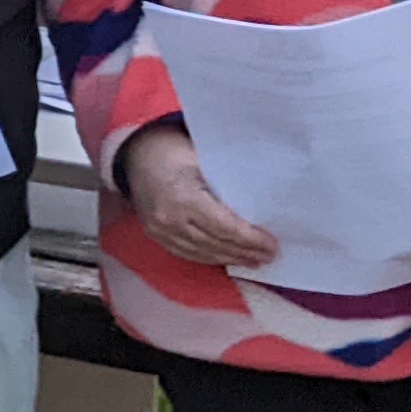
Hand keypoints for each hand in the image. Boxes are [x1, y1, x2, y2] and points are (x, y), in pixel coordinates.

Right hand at [121, 122, 282, 270]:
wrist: (137, 156)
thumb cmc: (175, 152)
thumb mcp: (204, 160)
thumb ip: (227, 185)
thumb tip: (261, 207)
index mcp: (183, 198)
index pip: (224, 227)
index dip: (250, 239)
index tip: (272, 244)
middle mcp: (169, 219)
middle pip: (216, 244)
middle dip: (246, 251)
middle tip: (271, 254)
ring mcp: (160, 231)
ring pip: (204, 253)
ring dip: (232, 258)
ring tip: (255, 259)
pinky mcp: (157, 237)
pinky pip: (189, 254)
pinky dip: (212, 258)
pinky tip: (229, 258)